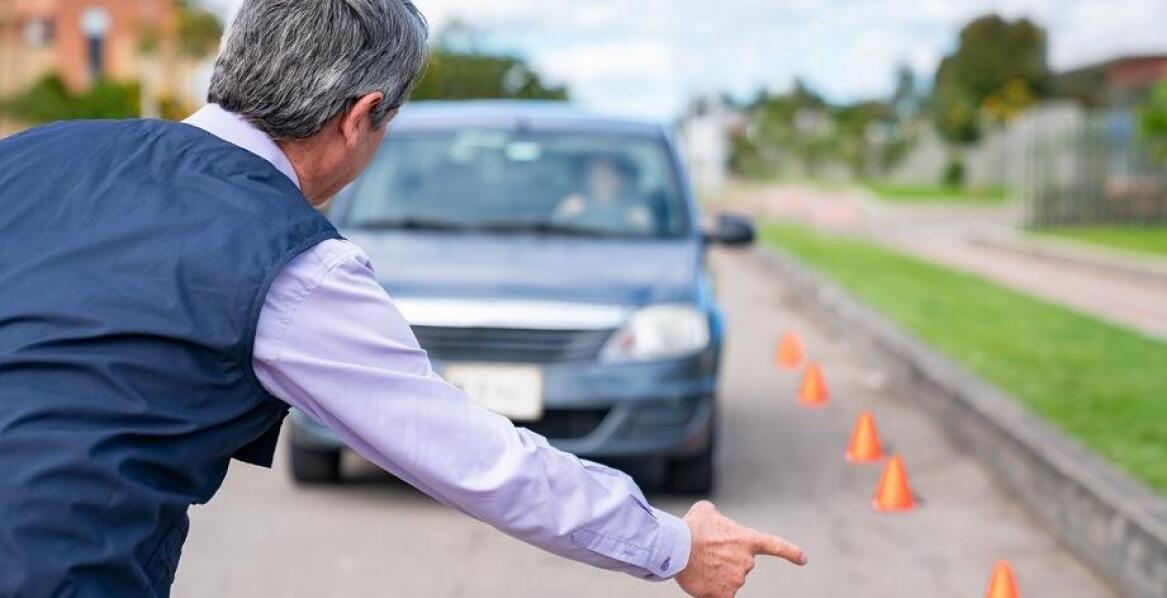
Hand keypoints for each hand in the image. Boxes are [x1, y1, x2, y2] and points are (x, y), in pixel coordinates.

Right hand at [674, 501, 806, 597]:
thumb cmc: (691, 527)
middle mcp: (747, 562)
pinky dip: (710, 590)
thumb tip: (715, 520)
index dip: (791, 553)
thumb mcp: (706, 510)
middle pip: (739, 565)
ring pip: (728, 580)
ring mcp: (737, 580)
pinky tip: (700, 580)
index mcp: (747, 539)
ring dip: (716, 574)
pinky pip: (719, 595)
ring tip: (698, 563)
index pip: (775, 546)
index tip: (803, 559)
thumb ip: (718, 516)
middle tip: (705, 553)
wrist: (677, 547)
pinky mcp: (723, 595)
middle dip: (725, 561)